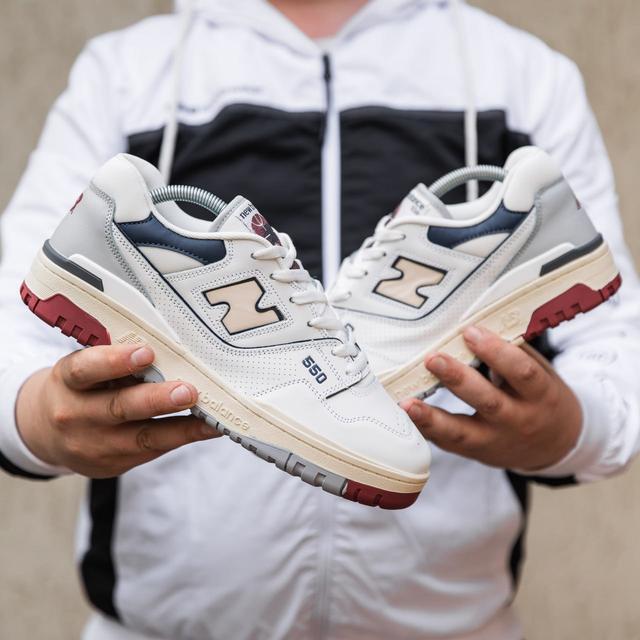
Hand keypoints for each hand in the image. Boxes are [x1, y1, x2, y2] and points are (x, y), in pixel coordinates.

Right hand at [16, 343, 218, 476]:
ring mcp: (93, 445)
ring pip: (141, 437)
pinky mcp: (112, 465)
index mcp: (68, 380)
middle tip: (187, 391)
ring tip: (208, 416)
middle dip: (156, 400)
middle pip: (118, 407)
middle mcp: (76, 414)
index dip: (115, 361)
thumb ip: (116, 360)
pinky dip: (182, 438)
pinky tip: (208, 429)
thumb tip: (169, 348)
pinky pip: (152, 451)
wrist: (47, 433)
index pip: (87, 370)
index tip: (147, 352)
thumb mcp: (86, 368)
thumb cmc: (81, 388)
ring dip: (180, 427)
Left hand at [401, 326, 581, 470]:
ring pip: (462, 431)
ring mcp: (495, 441)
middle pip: (487, 401)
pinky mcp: (475, 453)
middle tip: (433, 359)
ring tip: (408, 403)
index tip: (470, 332)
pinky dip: (425, 430)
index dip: (496, 351)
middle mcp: (518, 421)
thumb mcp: (542, 374)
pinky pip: (447, 444)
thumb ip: (513, 353)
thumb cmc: (541, 398)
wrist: (556, 446)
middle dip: (458, 379)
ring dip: (432, 417)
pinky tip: (405, 417)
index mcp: (541, 395)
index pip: (521, 372)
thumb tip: (476, 325)